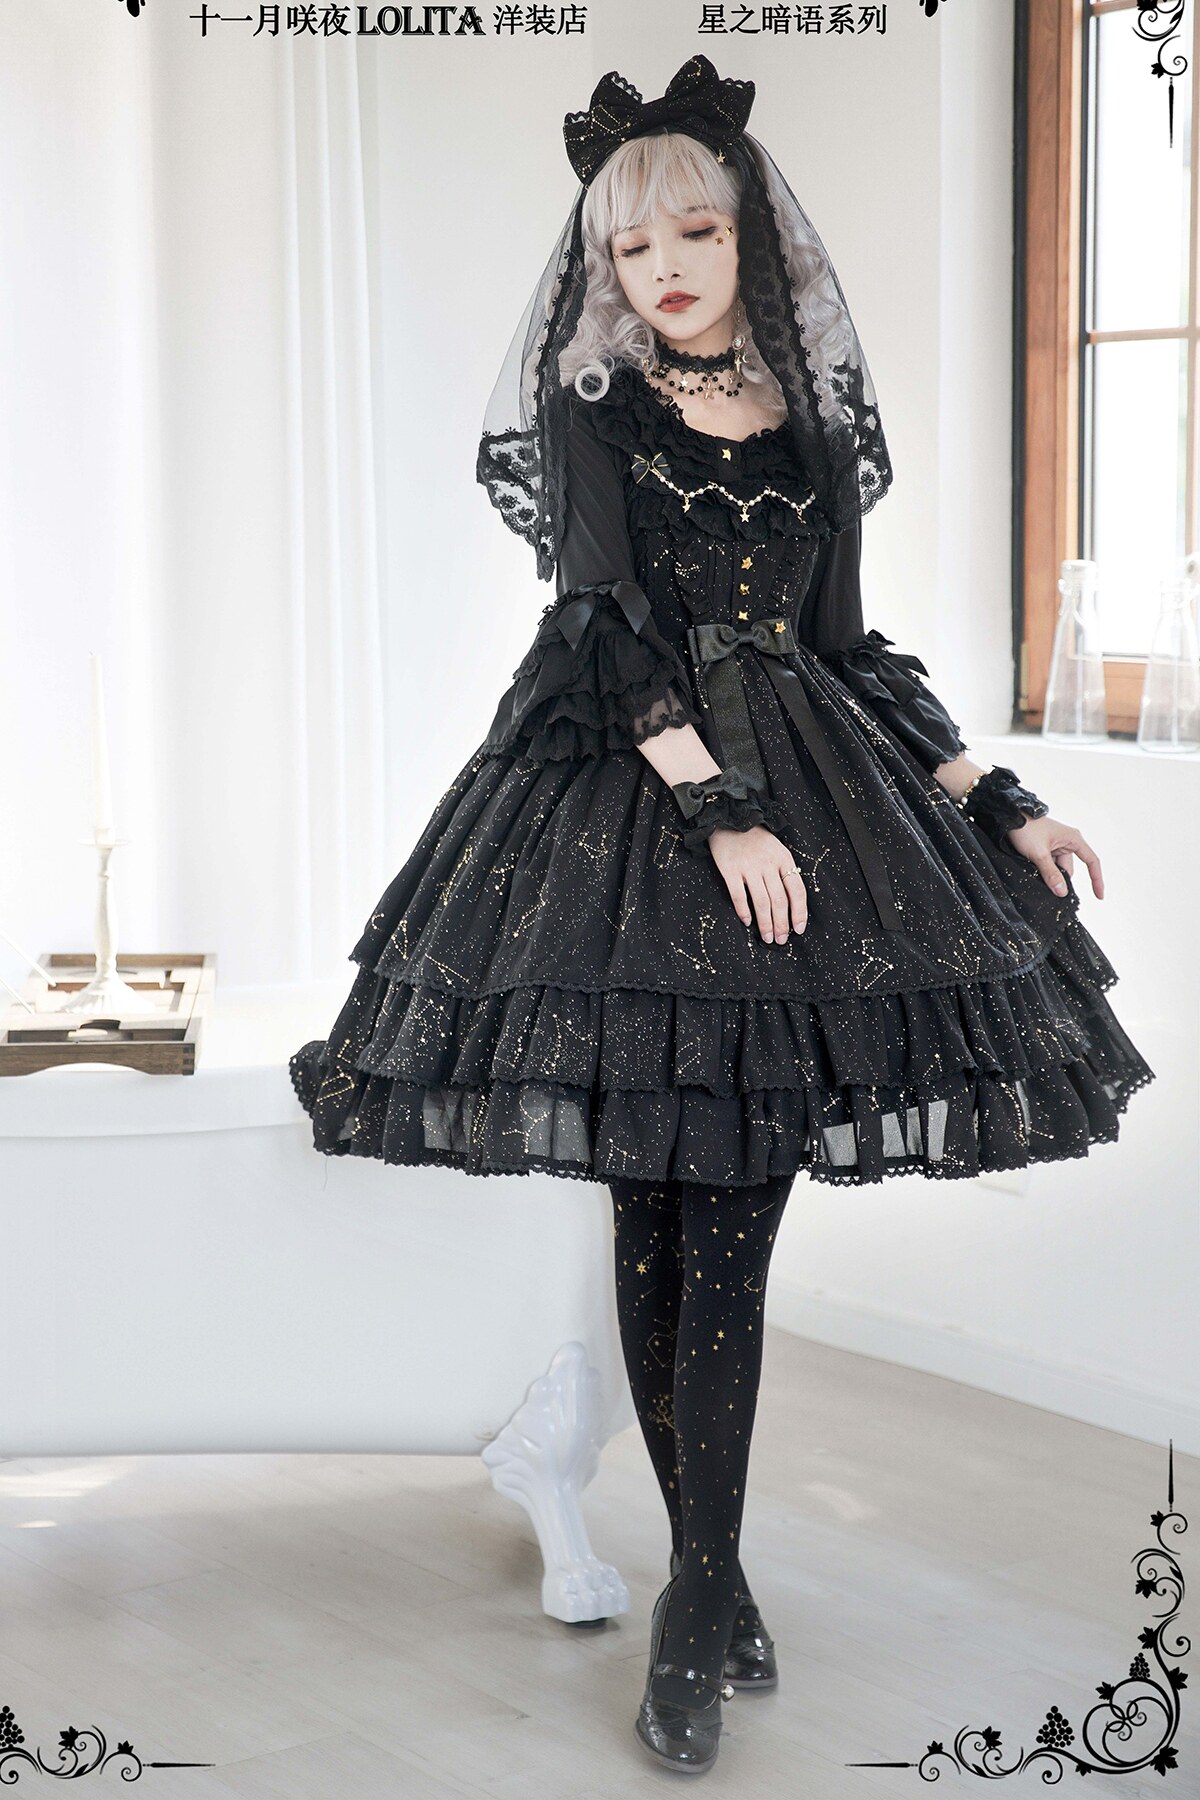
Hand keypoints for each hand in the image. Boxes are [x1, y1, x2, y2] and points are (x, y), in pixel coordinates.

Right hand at [707, 826, 806, 940]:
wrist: (728, 819)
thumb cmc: (754, 838)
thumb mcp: (777, 849)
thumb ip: (783, 871)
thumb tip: (789, 901)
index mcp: (784, 859)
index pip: (797, 891)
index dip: (799, 912)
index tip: (798, 929)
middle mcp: (768, 864)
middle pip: (780, 901)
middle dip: (782, 924)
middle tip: (781, 940)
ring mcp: (749, 867)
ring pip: (762, 902)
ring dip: (765, 923)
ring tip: (767, 937)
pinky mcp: (730, 870)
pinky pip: (739, 895)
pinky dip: (743, 911)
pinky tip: (747, 921)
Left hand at [1007, 813, 1103, 899]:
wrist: (1008, 817)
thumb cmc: (1026, 829)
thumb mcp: (1039, 854)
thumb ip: (1051, 874)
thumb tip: (1062, 892)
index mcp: (1074, 839)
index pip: (1092, 862)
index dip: (1097, 879)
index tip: (1099, 896)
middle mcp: (1068, 842)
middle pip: (1068, 870)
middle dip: (1059, 879)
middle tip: (1046, 885)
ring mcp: (1056, 846)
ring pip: (1057, 870)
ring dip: (1048, 875)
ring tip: (1034, 870)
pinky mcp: (1046, 850)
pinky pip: (1049, 866)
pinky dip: (1043, 871)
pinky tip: (1033, 871)